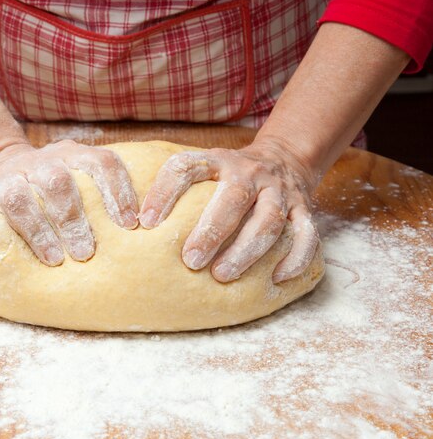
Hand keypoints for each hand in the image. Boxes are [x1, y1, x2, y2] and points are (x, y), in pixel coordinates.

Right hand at [0, 140, 138, 264]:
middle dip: (72, 219)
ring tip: (54, 259)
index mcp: (71, 154)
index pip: (100, 163)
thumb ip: (104, 193)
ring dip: (36, 231)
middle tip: (86, 253)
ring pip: (17, 198)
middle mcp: (38, 161)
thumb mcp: (81, 177)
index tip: (129, 225)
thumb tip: (140, 230)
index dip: (116, 192)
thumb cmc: (55, 188)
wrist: (0, 165)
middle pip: (57, 182)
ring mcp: (3, 177)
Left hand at [139, 143, 318, 283]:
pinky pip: (306, 235)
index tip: (144, 221)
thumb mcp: (204, 169)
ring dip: (246, 250)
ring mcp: (279, 191)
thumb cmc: (229, 177)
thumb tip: (131, 223)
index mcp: (218, 161)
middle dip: (211, 231)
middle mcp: (250, 173)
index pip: (187, 167)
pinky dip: (295, 258)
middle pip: (233, 198)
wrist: (283, 159)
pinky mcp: (304, 210)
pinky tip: (276, 279)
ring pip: (268, 220)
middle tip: (189, 261)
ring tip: (222, 275)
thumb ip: (175, 186)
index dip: (164, 191)